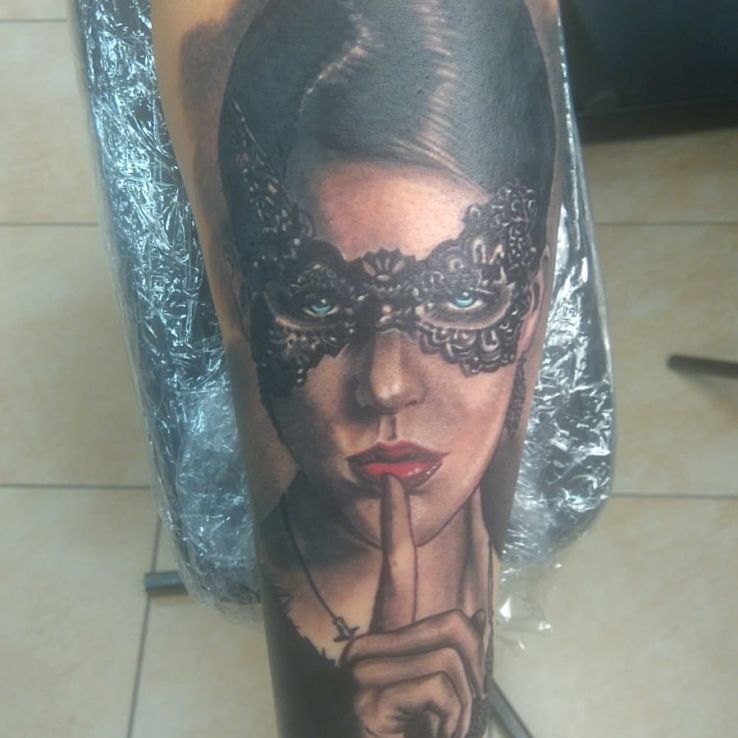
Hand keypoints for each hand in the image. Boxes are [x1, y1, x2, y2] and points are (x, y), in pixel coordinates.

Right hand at [341, 475, 485, 737]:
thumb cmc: (417, 732)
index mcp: (382, 640)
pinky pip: (441, 685)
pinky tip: (426, 736)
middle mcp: (363, 646)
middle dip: (474, 675)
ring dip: (463, 705)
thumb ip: (446, 650)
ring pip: (453, 655)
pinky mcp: (367, 695)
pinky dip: (451, 720)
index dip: (397, 522)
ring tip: (438, 730)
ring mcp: (360, 669)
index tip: (394, 480)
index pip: (396, 568)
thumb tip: (472, 615)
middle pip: (455, 624)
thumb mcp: (437, 690)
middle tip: (453, 718)